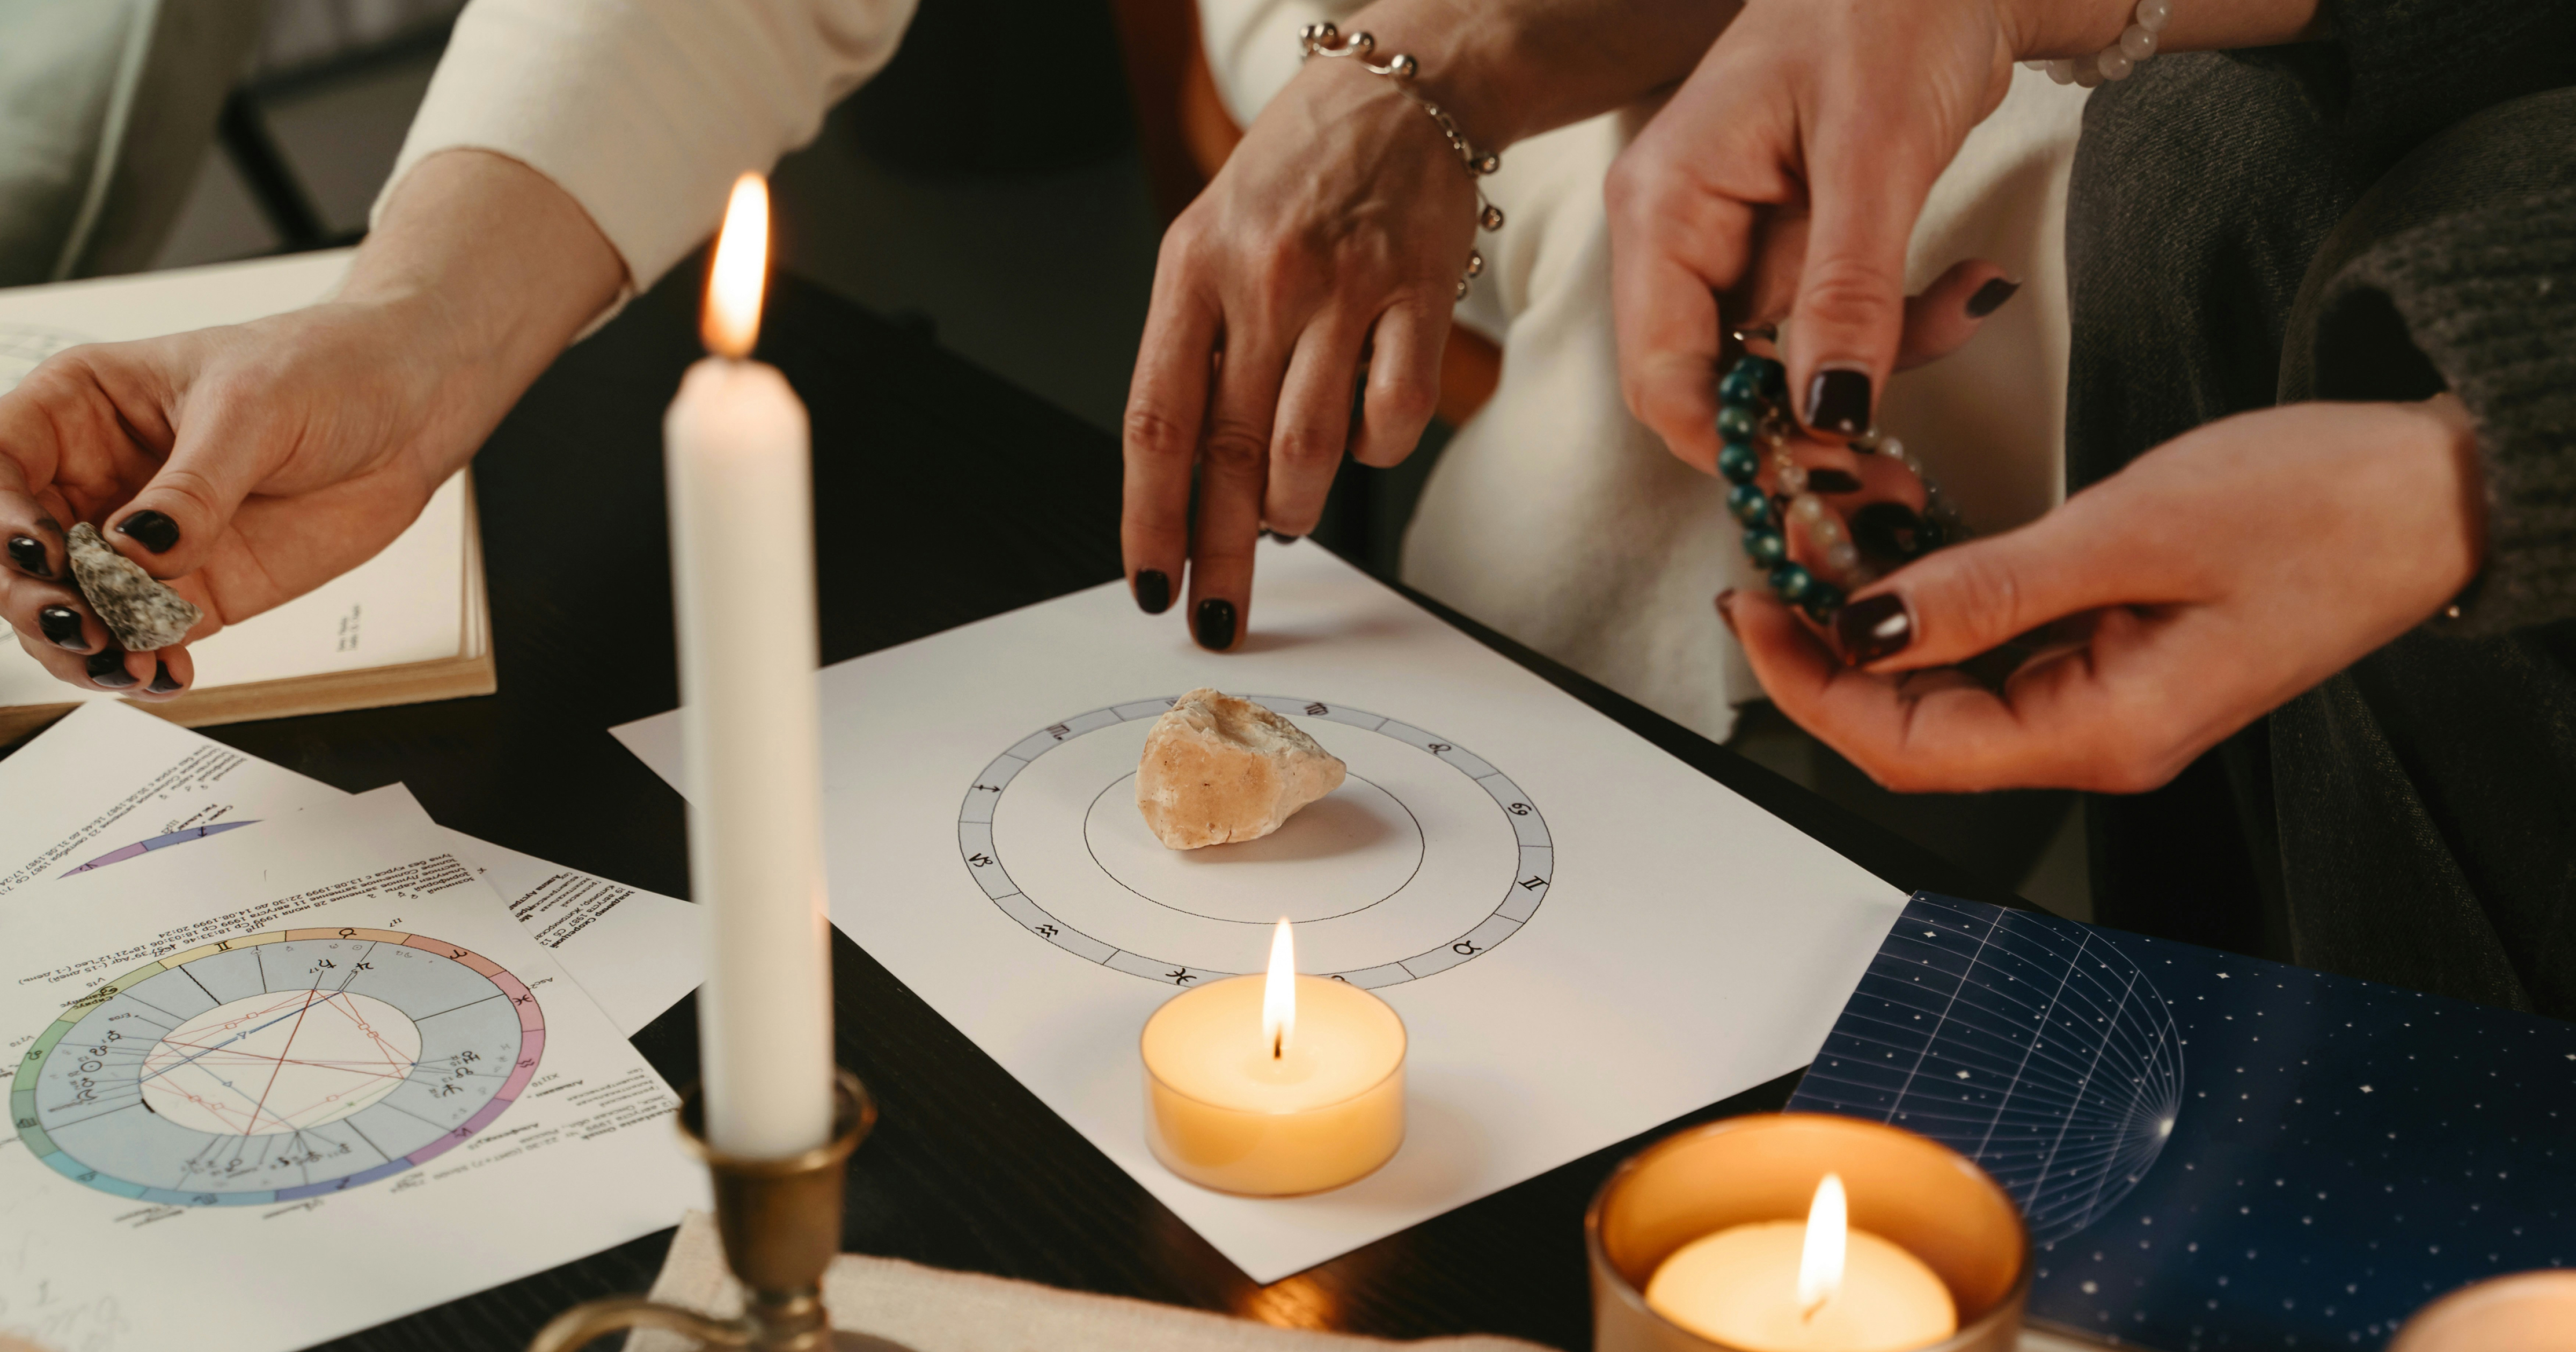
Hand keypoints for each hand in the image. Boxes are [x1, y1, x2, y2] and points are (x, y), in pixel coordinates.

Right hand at [0, 148, 620, 695]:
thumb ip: (193, 486)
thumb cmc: (325, 369)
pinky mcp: (191, 587)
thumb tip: (137, 549)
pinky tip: (164, 675)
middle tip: (80, 626)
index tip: (37, 554)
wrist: (409, 407)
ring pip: (70, 605)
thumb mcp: (252, 408)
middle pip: (16, 551)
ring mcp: (139, 541)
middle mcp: (95, 478)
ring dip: (81, 645)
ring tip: (123, 665)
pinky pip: (142, 636)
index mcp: (79, 407)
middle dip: (32, 598)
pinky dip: (142, 664)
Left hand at [1122, 52, 1469, 648]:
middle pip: (1228, 454)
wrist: (1397, 94)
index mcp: (1191, 270)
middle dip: (1220, 554)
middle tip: (1218, 610)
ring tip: (1289, 515)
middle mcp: (1263, 279)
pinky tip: (1360, 438)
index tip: (1151, 581)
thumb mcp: (1209, 243)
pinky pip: (1394, 415)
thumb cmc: (1294, 180)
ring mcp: (1345, 288)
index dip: (1150, 518)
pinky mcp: (1421, 294)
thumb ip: (1196, 349)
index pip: (1156, 422)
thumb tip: (1193, 478)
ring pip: (1308, 449)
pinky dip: (1373, 451)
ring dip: (1294, 508)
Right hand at [1607, 0, 2020, 467]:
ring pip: (1786, 363)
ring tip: (1968, 302)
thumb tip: (1823, 418)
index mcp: (1666, 206)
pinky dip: (1904, 323)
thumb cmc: (1891, 6)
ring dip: (1883, 361)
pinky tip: (1972, 282)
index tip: (1830, 475)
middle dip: (1815, 420)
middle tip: (1904, 458)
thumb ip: (1846, 293)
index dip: (1735, 444)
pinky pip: (1834, 323)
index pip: (1662, 376)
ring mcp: (1737, 239)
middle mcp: (1682, 232)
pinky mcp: (1794, 240)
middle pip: (1718, 383)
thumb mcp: (1876, 154)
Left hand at [1721, 397, 2483, 792]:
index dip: (1813, 689)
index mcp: (2105, 733)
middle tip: (1769, 577)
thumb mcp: (2135, 530)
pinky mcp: (2115, 656)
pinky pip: (1994, 658)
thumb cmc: (2324, 507)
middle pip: (1916, 735)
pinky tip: (1898, 566)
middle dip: (1826, 664)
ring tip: (1815, 562)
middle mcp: (2098, 737)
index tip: (1754, 613)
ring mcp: (2106, 700)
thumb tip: (1871, 625)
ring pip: (1947, 696)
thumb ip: (1994, 587)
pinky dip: (1931, 617)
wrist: (2435, 492)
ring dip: (1872, 638)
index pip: (1910, 750)